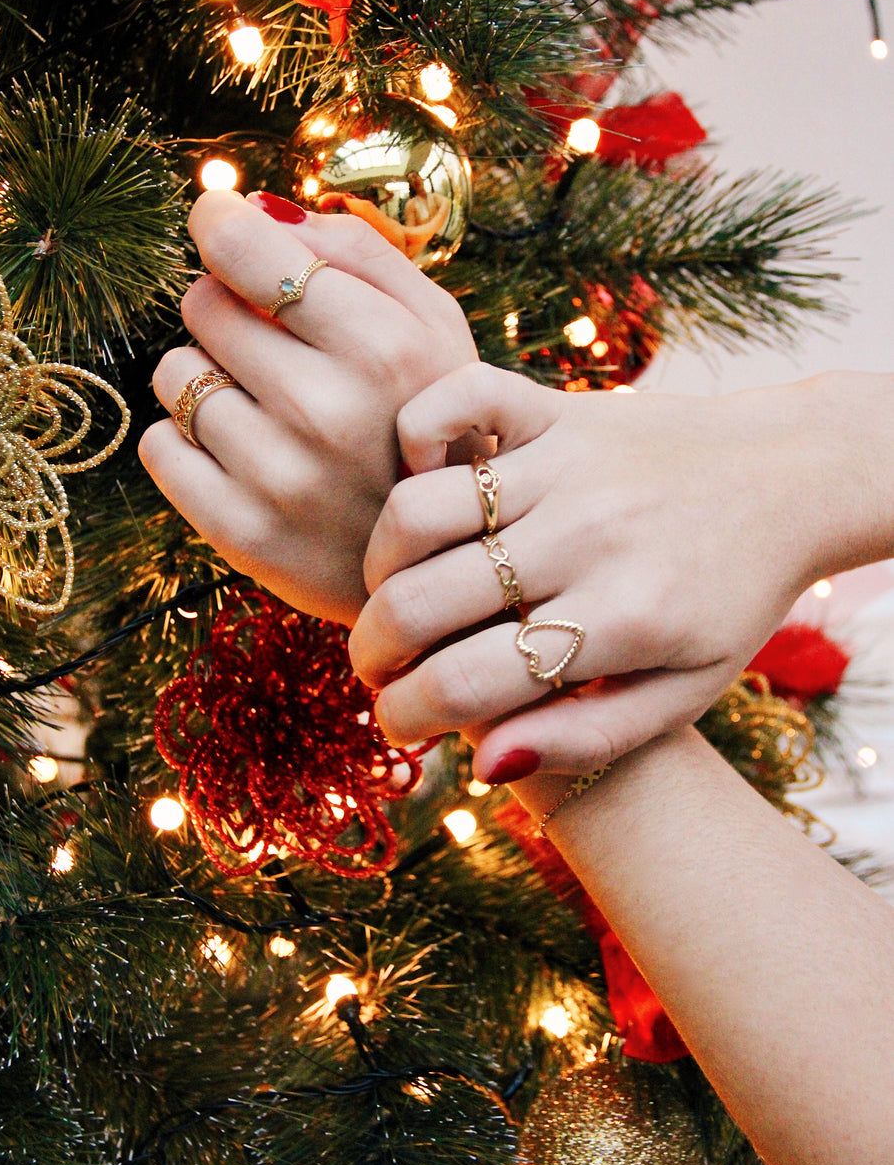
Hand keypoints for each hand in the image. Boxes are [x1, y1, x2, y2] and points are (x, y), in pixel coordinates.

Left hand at [138, 191, 478, 625]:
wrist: (445, 563)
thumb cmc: (436, 426)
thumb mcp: (436, 329)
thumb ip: (360, 252)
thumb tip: (254, 208)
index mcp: (383, 348)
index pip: (245, 251)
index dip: (220, 225)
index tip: (220, 224)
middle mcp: (327, 411)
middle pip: (202, 305)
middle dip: (231, 312)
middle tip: (280, 352)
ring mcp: (279, 477)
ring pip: (174, 374)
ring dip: (208, 378)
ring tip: (270, 412)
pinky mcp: (240, 532)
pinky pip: (158, 445)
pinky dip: (187, 441)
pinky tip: (244, 455)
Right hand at [349, 362, 874, 779]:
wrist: (789, 479)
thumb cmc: (732, 598)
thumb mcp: (685, 690)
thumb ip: (586, 735)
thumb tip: (481, 763)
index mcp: (621, 620)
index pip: (466, 683)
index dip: (406, 715)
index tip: (395, 724)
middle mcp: (585, 537)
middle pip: (420, 602)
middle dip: (374, 652)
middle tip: (378, 667)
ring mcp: (566, 465)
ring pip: (415, 511)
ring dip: (378, 566)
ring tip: (393, 593)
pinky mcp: (556, 409)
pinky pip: (454, 401)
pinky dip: (414, 434)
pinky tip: (422, 482)